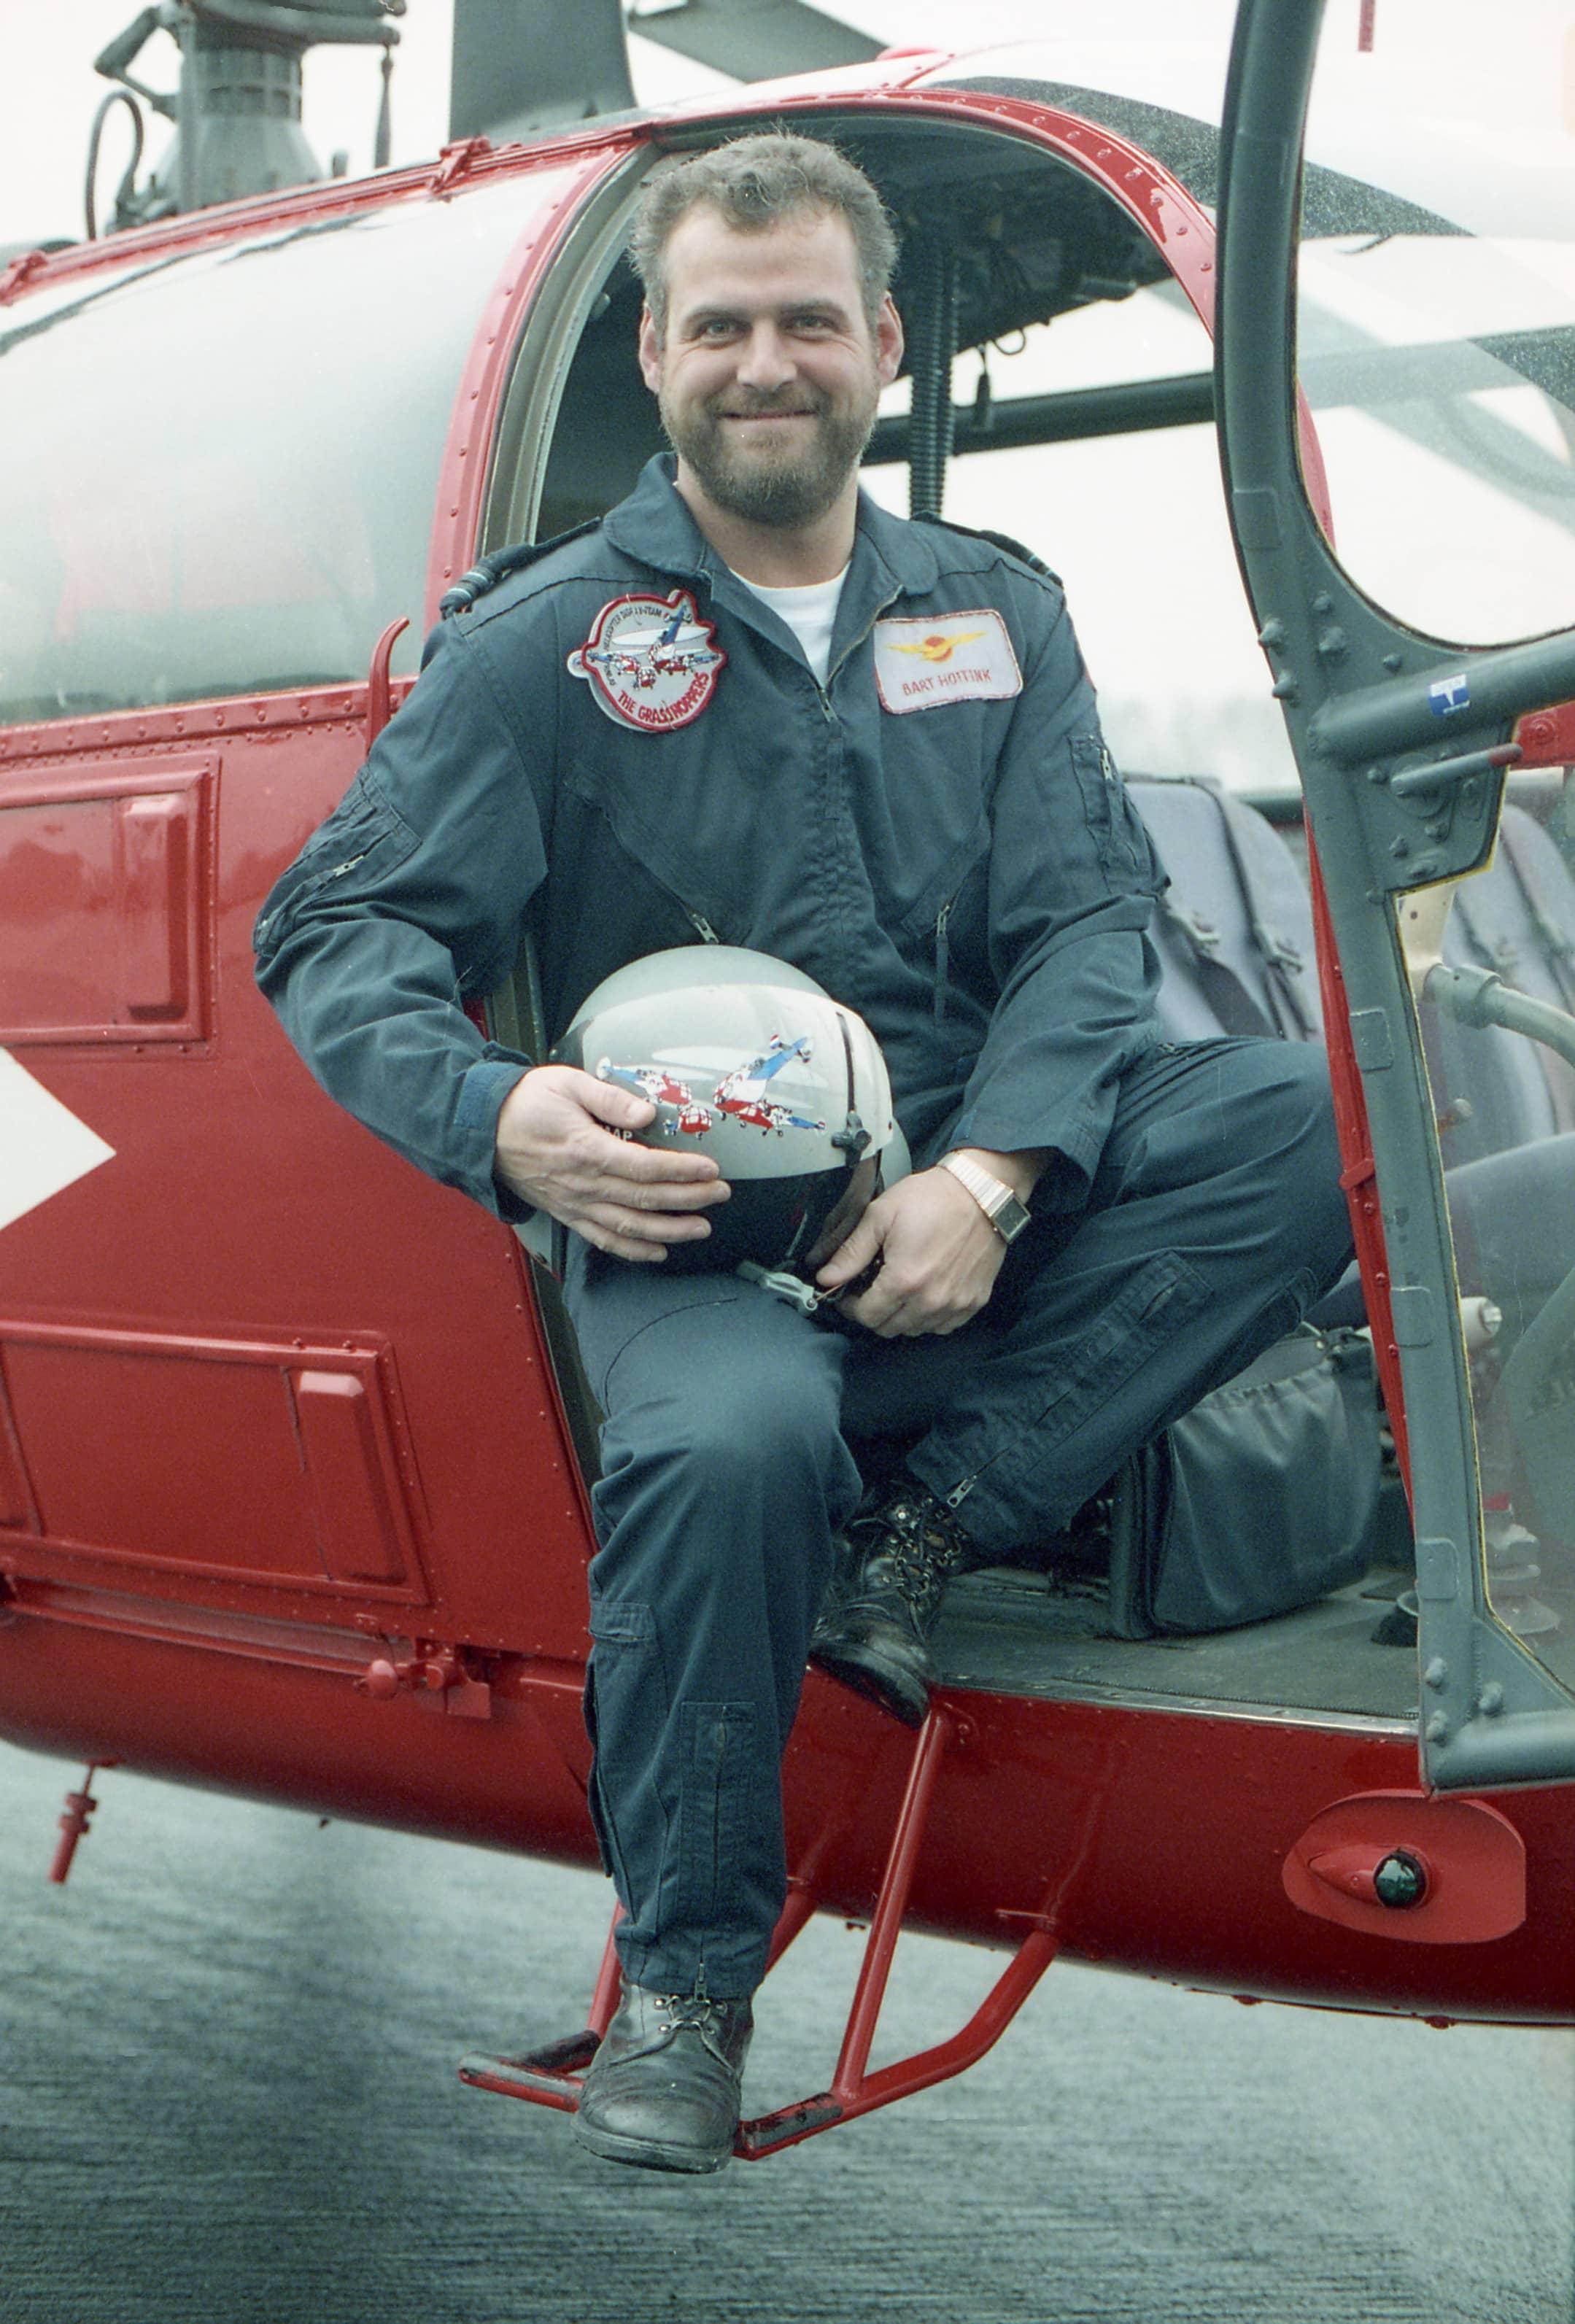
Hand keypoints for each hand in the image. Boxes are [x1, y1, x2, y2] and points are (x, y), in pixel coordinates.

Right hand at [494, 1065, 729, 1262]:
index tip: (710, 1169)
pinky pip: (603, 1240)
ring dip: (669, 1230)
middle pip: (645, 1199)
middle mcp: (582, 1184)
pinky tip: (658, 1251)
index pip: (644, 1167)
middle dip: (688, 1199)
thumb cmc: (525, 1103)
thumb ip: (610, 1098)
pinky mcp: (567, 1213)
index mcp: (585, 1150)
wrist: (481, 1129)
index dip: (681, 1171)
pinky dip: (633, 1250)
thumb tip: (647, 1113)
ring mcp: (574, 1204)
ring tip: (701, 1227)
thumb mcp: (567, 1084)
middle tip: (720, 1194)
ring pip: (629, 1226)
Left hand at [814, 1166, 1005, 1336]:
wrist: (982, 1192)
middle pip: (888, 1328)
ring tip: (899, 1287)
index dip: (850, 1306)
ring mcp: (955, 1305)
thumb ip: (851, 1252)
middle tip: (872, 1287)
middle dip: (873, 1311)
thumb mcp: (881, 1216)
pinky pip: (942, 1326)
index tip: (849, 1293)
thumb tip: (826, 1278)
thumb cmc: (932, 1199)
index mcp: (903, 1281)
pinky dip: (928, 1316)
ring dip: (900, 1315)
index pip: (866, 1316)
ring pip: (914, 1330)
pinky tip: (925, 1291)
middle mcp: (930, 1301)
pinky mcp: (974, 1302)